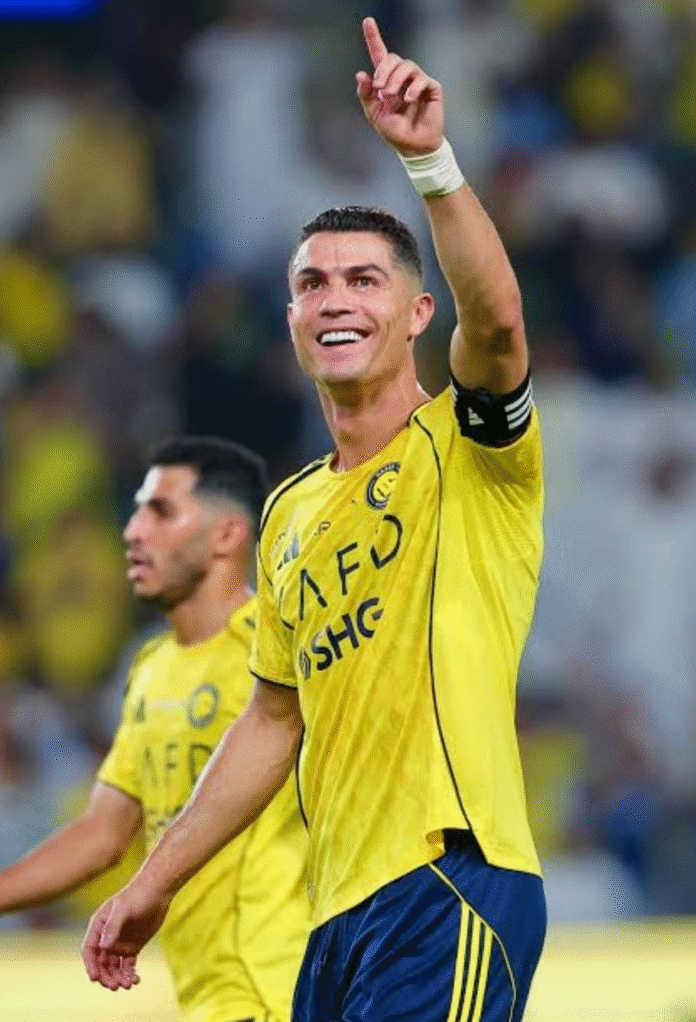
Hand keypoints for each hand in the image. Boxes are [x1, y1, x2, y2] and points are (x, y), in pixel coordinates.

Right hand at [82, 881, 169, 990]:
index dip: (90, 965)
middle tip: (115, 985)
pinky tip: (136, 980)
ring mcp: (119, 943)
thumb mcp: (124, 909)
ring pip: (114, 967)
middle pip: (101, 963)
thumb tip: (104, 947)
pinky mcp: (132, 947)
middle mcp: (107, 938)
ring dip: (118, 978)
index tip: (95, 978)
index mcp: (99, 927)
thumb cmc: (138, 895)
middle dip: (106, 976)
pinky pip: (127, 966)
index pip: (89, 950)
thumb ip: (113, 927)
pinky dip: (129, 974)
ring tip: (127, 985)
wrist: (158, 892)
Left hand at [356, 17, 443, 156]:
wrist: (413, 148)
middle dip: (384, 71)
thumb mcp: (375, 115)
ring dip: (396, 79)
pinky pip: (422, 79)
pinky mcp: (431, 89)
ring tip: (390, 96)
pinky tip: (408, 100)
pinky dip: (412, 88)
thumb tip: (361, 74)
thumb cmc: (395, 132)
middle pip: (393, 58)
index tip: (367, 21)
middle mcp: (402, 78)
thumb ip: (367, 96)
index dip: (373, 38)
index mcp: (387, 82)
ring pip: (407, 65)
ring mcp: (417, 82)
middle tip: (379, 89)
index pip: (380, 56)